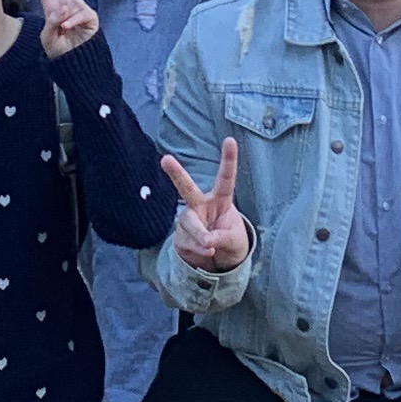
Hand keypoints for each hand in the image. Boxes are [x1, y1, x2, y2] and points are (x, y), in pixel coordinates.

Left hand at [27, 0, 101, 59]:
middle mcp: (67, 3)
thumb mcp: (48, 35)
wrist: (74, 61)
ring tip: (63, 29)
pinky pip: (80, 13)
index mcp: (52, 6)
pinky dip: (73, 21)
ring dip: (64, 16)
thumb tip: (63, 11)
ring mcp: (79, 8)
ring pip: (70, 4)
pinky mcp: (90, 16)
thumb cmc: (59, 49)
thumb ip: (52, 21)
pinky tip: (69, 28)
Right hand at [161, 140, 249, 269]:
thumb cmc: (231, 241)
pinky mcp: (179, 235)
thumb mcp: (234, 241)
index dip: (228, 160)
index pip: (225, 178)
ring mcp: (188, 219)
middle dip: (176, 173)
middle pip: (187, 188)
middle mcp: (201, 205)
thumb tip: (207, 241)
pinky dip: (197, 251)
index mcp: (220, 200)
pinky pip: (186, 243)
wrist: (218, 261)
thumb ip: (221, 238)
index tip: (230, 139)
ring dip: (200, 238)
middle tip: (165, 159)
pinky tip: (205, 254)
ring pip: (190, 225)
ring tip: (211, 248)